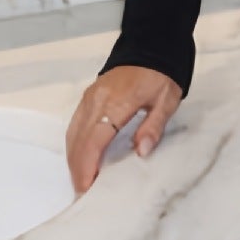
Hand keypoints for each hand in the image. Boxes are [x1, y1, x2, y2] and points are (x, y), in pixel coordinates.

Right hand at [64, 64, 183, 195]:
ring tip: (82, 180)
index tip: (86, 187)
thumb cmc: (159, 74)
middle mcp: (97, 101)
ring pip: (73, 134)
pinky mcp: (88, 97)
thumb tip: (142, 151)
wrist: (150, 47)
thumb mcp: (167, 101)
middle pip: (78, 141)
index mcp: (116, 103)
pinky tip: (81, 157)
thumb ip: (153, 127)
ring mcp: (90, 98)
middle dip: (77, 169)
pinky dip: (75, 144)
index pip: (94, 140)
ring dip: (74, 158)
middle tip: (83, 191)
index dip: (87, 166)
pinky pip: (75, 124)